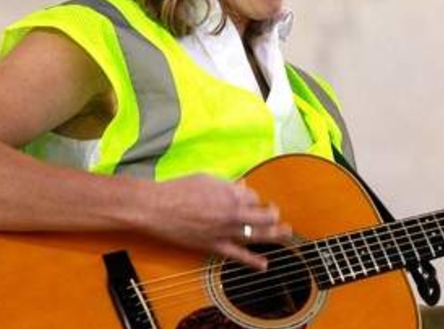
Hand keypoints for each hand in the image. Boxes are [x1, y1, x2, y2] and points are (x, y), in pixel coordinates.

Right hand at [137, 174, 290, 269]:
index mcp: (232, 193)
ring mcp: (226, 230)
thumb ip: (226, 185)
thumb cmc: (179, 189)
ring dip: (275, 234)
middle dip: (273, 214)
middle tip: (276, 215)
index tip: (251, 201)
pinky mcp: (214, 245)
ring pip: (258, 234)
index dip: (254, 199)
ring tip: (286, 234)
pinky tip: (264, 264)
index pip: (254, 196)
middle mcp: (233, 211)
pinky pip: (238, 255)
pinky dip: (253, 261)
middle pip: (265, 214)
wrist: (157, 207)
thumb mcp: (207, 179)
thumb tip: (241, 187)